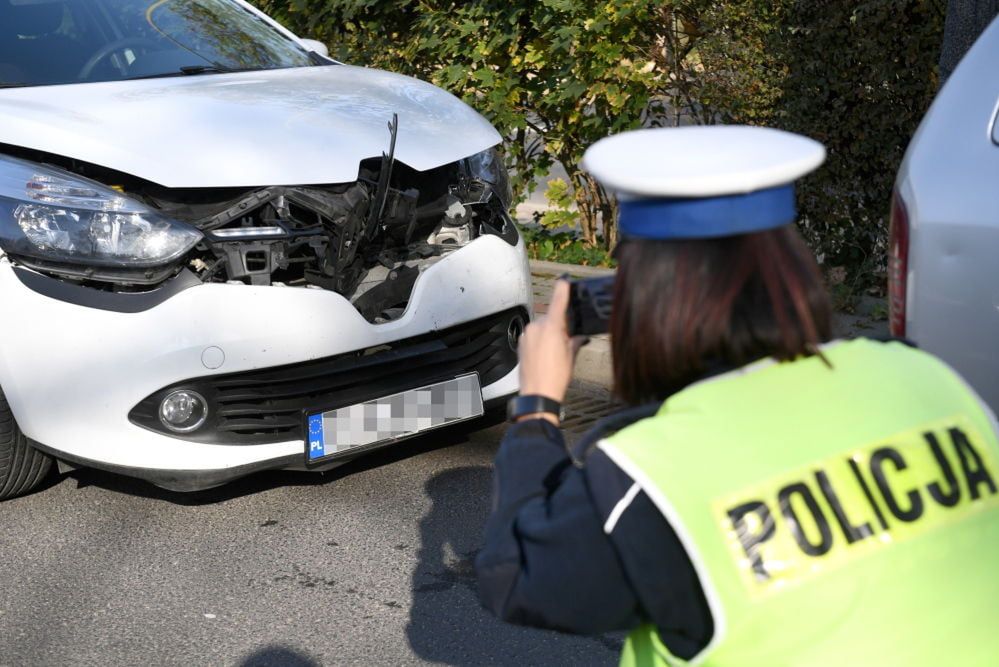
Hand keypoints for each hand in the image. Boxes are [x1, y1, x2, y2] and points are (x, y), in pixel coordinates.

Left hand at [517, 280, 588, 413]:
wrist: (537, 393)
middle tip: (565, 343)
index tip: (564, 280)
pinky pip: (534, 337)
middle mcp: (537, 327)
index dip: (563, 289)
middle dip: (559, 327)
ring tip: (554, 355)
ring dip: (549, 335)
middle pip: (551, 318)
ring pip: (542, 328)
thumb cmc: (555, 377)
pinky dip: (540, 342)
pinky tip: (545, 357)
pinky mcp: (521, 344)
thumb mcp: (571, 356)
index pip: (558, 300)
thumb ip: (575, 340)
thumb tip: (578, 336)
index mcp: (552, 326)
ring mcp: (527, 335)